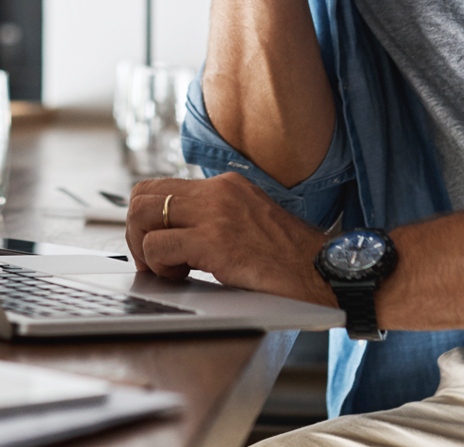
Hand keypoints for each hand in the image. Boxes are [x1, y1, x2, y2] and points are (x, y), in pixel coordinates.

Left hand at [124, 172, 334, 306]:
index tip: (156, 245)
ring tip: (169, 270)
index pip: (161, 186)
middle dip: (136, 231)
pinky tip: (182, 278)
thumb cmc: (293, 260)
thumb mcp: (252, 223)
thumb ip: (218, 219)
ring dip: (145, 249)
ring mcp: (216, 213)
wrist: (327, 272)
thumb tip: (178, 234)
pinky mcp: (215, 241)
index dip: (147, 218)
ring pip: (142, 216)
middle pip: (142, 195)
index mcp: (226, 185)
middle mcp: (218, 191)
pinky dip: (159, 266)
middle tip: (153, 261)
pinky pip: (158, 246)